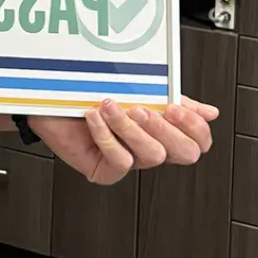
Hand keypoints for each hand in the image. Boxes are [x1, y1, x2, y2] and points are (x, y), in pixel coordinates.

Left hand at [28, 96, 218, 185]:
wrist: (46, 97)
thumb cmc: (87, 91)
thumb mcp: (134, 87)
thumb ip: (171, 97)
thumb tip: (210, 112)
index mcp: (160, 129)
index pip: (198, 141)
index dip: (195, 128)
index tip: (176, 107)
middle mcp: (147, 147)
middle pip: (183, 153)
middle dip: (164, 129)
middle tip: (141, 108)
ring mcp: (128, 160)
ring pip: (152, 156)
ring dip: (129, 127)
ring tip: (109, 106)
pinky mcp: (105, 170)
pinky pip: (120, 161)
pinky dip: (106, 136)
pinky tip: (94, 118)